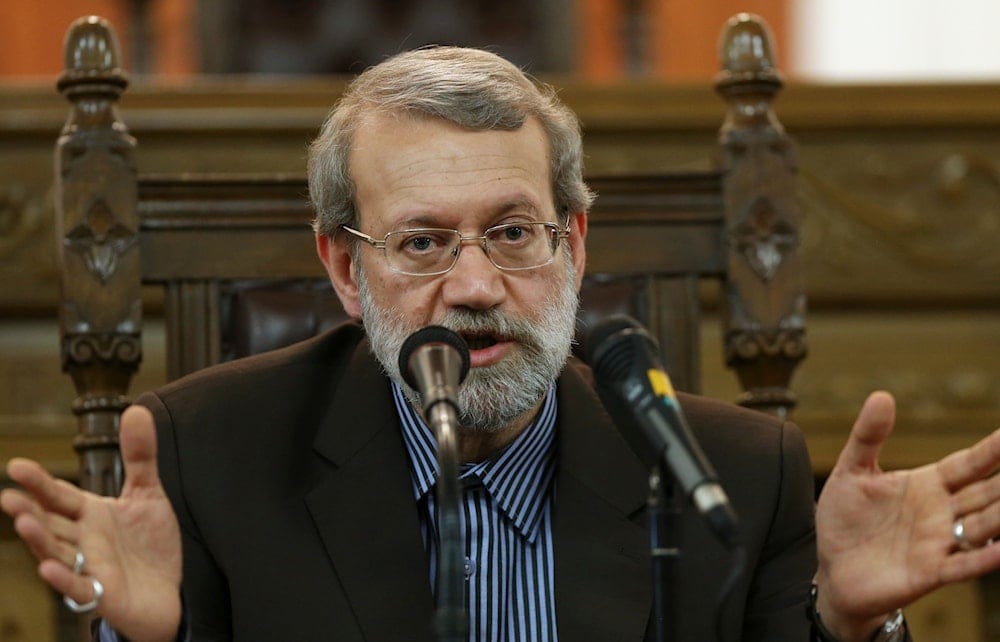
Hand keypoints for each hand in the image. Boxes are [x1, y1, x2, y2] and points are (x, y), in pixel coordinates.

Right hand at [1, 405, 181, 641]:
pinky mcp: (101, 594)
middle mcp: (83, 539)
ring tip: (24, 523)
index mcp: (90, 514)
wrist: (169, 592)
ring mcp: (89, 567)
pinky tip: (49, 569)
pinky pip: (78, 588)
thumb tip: (135, 410)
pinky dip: (64, 579)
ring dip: (39, 541)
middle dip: (29, 511)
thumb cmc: (149, 546)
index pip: (59, 495)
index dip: (39, 482)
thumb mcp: (148, 494)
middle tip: (8, 497)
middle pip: (51, 523)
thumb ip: (140, 456)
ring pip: (56, 553)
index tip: (16, 466)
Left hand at [814, 391, 999, 640]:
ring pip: (985, 526)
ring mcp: (939, 543)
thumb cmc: (845, 520)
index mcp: (928, 484)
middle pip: (987, 493)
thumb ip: (868, 436)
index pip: (969, 463)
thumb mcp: (852, 472)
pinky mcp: (930, 572)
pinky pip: (964, 565)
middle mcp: (942, 512)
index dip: (993, 450)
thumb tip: (882, 396)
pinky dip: (985, 558)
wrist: (832, 570)